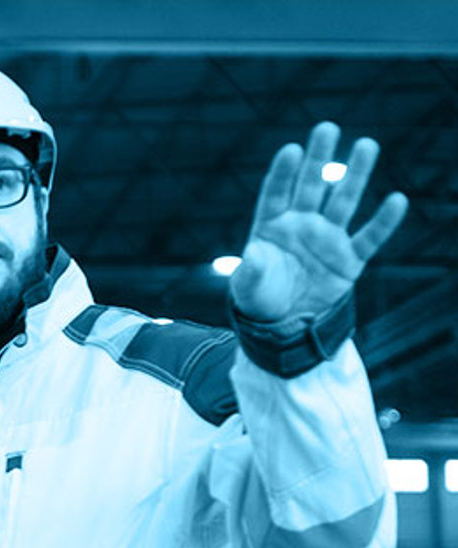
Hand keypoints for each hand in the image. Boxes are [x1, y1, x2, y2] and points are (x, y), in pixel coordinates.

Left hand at [231, 121, 408, 321]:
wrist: (285, 323)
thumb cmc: (260, 297)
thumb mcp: (249, 286)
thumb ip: (251, 269)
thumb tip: (252, 253)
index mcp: (271, 226)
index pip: (276, 193)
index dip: (283, 173)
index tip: (291, 150)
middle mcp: (300, 226)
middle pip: (311, 187)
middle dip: (318, 159)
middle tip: (327, 127)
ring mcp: (326, 239)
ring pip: (342, 201)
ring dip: (354, 175)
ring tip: (365, 144)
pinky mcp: (349, 260)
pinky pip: (369, 237)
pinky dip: (383, 221)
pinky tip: (396, 199)